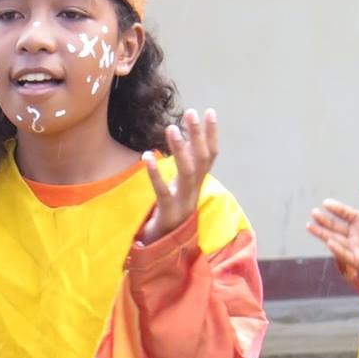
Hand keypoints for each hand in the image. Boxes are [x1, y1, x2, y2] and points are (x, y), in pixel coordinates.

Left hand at [139, 108, 217, 244]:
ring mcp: (183, 200)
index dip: (211, 134)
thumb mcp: (179, 188)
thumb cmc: (170, 212)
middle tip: (190, 112)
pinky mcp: (168, 210)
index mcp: (198, 183)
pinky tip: (147, 156)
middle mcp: (194, 189)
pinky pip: (162, 190)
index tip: (209, 112)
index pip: (210, 155)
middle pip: (201, 159)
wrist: (165, 246)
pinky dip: (155, 173)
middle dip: (198, 135)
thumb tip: (179, 142)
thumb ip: (182, 168)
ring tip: (170, 128)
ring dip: (180, 149)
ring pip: (187, 171)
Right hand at [307, 189, 358, 280]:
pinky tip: (329, 243)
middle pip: (335, 226)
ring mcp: (354, 247)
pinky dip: (338, 250)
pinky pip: (346, 255)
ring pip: (334, 239)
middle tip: (314, 213)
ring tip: (309, 226)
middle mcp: (354, 234)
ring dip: (322, 233)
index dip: (336, 208)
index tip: (326, 203)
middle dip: (324, 220)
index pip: (345, 213)